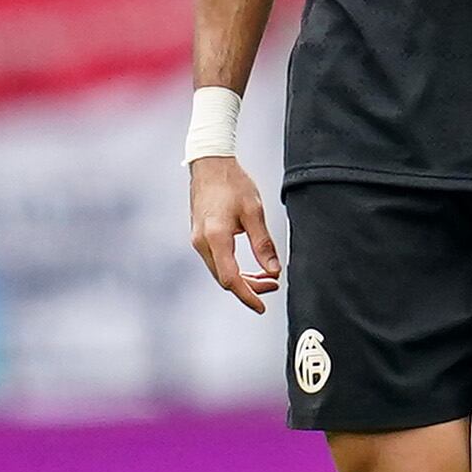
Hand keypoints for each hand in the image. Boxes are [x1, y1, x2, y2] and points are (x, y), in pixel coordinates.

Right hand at [189, 155, 280, 313]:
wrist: (209, 164)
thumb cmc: (233, 183)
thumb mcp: (254, 212)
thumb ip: (263, 244)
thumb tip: (274, 271)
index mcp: (216, 237)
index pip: (231, 279)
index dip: (248, 296)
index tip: (262, 307)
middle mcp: (202, 243)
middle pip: (224, 279)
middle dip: (249, 288)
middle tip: (273, 285)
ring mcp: (197, 240)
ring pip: (219, 272)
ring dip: (241, 279)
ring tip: (266, 276)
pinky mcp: (199, 237)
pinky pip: (216, 262)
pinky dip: (232, 269)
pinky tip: (248, 266)